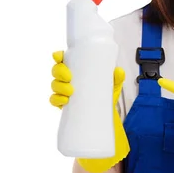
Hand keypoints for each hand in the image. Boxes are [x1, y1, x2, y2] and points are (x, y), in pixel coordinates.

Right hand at [50, 51, 129, 172]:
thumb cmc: (105, 95)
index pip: (63, 60)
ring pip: (54, 86)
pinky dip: (56, 100)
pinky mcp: (64, 105)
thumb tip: (118, 71)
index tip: (59, 57)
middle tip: (70, 79)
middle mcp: (69, 80)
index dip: (58, 56)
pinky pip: (54, 101)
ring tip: (70, 92)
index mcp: (78, 70)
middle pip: (56, 71)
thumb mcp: (112, 86)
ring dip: (58, 87)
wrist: (105, 116)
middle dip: (59, 73)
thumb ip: (116, 78)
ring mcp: (65, 92)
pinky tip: (63, 102)